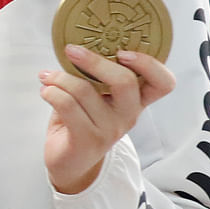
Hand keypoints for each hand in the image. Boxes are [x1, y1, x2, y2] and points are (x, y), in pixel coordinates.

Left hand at [40, 45, 174, 192]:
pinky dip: (52, 92)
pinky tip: (46, 91)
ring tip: (47, 77)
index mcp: (136, 101)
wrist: (70, 162)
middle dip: (95, 61)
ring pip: (85, 90)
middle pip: (125, 81)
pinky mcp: (87, 139)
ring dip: (60, 77)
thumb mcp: (96, 97)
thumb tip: (76, 46)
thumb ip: (96, 77)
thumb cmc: (82, 121)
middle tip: (71, 51)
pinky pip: (67, 105)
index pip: (163, 83)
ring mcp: (110, 129)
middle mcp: (128, 115)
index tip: (123, 51)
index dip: (149, 64)